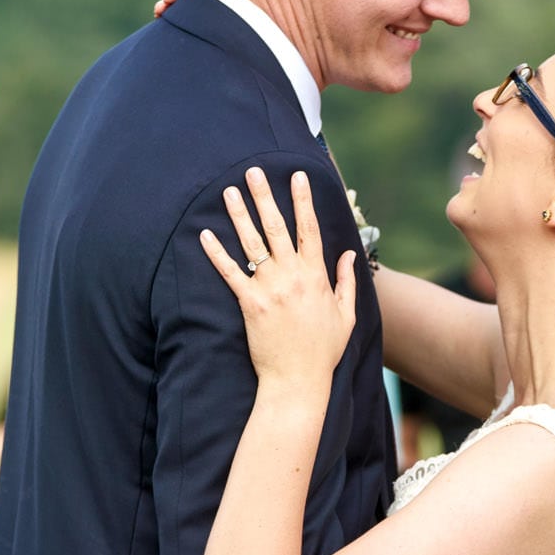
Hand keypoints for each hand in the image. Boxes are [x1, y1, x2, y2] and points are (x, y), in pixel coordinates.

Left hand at [201, 169, 356, 388]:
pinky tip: (205, 235)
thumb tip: (349, 254)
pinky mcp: (249, 304)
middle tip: (253, 172)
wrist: (297, 381)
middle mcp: (291, 276)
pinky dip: (217, 254)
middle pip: (276, 228)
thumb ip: (347, 282)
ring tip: (229, 192)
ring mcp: (269, 289)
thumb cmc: (323, 350)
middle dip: (264, 197)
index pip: (309, 229)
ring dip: (239, 215)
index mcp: (315, 275)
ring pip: (251, 244)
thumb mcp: (346, 315)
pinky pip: (230, 274)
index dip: (303, 201)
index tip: (298, 176)